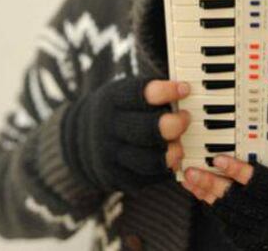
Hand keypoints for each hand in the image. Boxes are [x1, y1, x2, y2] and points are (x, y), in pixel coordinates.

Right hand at [62, 76, 190, 192]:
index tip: (185, 90)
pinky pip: (147, 176)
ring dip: (172, 153)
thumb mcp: (125, 93)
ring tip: (180, 145)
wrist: (82, 138)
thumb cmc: (118, 111)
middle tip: (186, 118)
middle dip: (174, 125)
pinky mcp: (116, 176)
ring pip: (149, 160)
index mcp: (112, 100)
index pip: (143, 95)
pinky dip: (164, 169)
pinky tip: (170, 159)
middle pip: (147, 130)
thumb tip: (186, 93)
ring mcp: (110, 155)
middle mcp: (107, 127)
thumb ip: (153, 94)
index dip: (168, 92)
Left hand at [182, 156, 267, 250]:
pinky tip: (201, 193)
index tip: (218, 158)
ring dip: (206, 194)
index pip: (261, 183)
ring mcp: (266, 234)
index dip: (237, 170)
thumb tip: (246, 134)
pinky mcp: (254, 243)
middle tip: (193, 169)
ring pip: (229, 213)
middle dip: (212, 183)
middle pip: (239, 200)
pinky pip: (228, 223)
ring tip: (191, 179)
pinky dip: (213, 207)